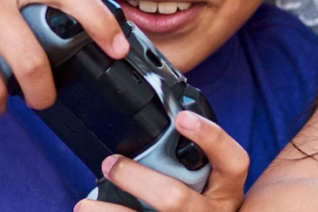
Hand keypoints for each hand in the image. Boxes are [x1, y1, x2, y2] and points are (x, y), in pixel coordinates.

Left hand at [78, 111, 246, 211]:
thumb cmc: (199, 200)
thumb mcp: (207, 180)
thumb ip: (189, 157)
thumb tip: (160, 115)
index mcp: (227, 188)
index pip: (232, 160)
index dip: (210, 137)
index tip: (181, 117)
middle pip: (175, 198)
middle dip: (136, 180)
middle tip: (111, 164)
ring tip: (85, 205)